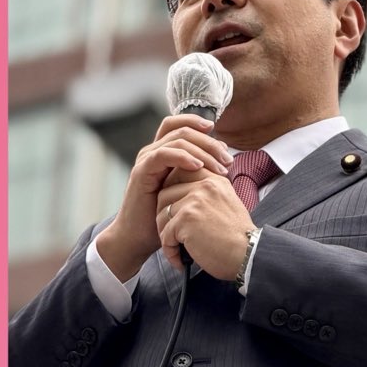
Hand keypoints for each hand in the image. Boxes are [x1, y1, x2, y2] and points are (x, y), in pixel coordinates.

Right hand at [95, 114, 235, 279]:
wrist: (138, 239)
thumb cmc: (163, 219)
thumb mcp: (185, 192)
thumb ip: (199, 173)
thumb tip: (222, 157)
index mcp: (163, 154)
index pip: (180, 127)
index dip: (201, 127)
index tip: (224, 145)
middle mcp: (153, 152)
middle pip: (183, 131)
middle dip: (209, 142)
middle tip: (227, 159)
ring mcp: (146, 160)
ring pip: (177, 140)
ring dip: (202, 151)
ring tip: (219, 167)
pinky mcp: (142, 171)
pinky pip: (163, 154)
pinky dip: (183, 157)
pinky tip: (198, 166)